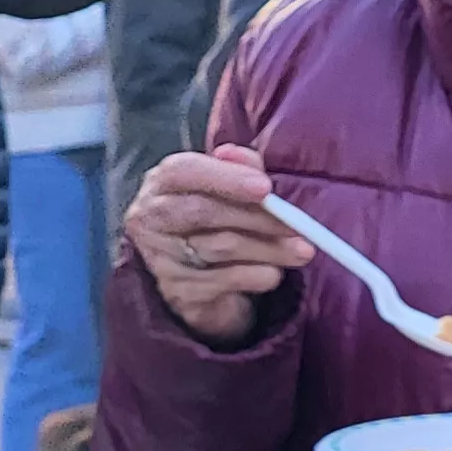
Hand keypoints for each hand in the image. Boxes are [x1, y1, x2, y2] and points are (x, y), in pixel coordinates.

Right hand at [121, 147, 312, 344]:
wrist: (198, 285)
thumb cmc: (215, 224)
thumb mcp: (228, 190)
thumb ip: (239, 167)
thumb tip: (247, 159)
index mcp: (161, 184)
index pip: (183, 171)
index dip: (225, 176)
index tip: (266, 187)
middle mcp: (150, 219)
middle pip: (202, 211)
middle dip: (256, 216)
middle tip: (297, 225)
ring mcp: (160, 258)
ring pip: (219, 247)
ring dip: (268, 249)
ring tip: (301, 251)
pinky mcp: (177, 292)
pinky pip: (223, 281)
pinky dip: (256, 276)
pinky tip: (274, 274)